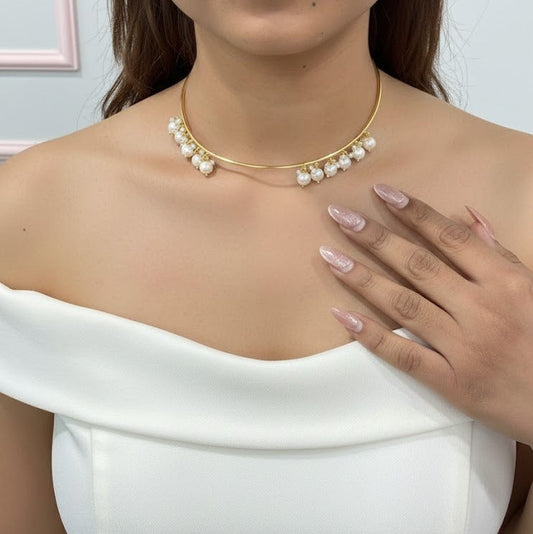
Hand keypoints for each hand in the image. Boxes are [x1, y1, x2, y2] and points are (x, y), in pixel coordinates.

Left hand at [319, 183, 532, 446]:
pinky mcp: (452, 382)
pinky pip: (404, 355)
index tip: (381, 191)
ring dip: (363, 278)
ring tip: (330, 256)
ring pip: (404, 304)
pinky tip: (342, 316)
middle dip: (376, 236)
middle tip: (339, 215)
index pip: (451, 237)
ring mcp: (464, 347)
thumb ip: (500, 252)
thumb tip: (468, 214)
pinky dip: (371, 335)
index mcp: (506, 282)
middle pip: (418, 265)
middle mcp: (482, 309)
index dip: (415, 211)